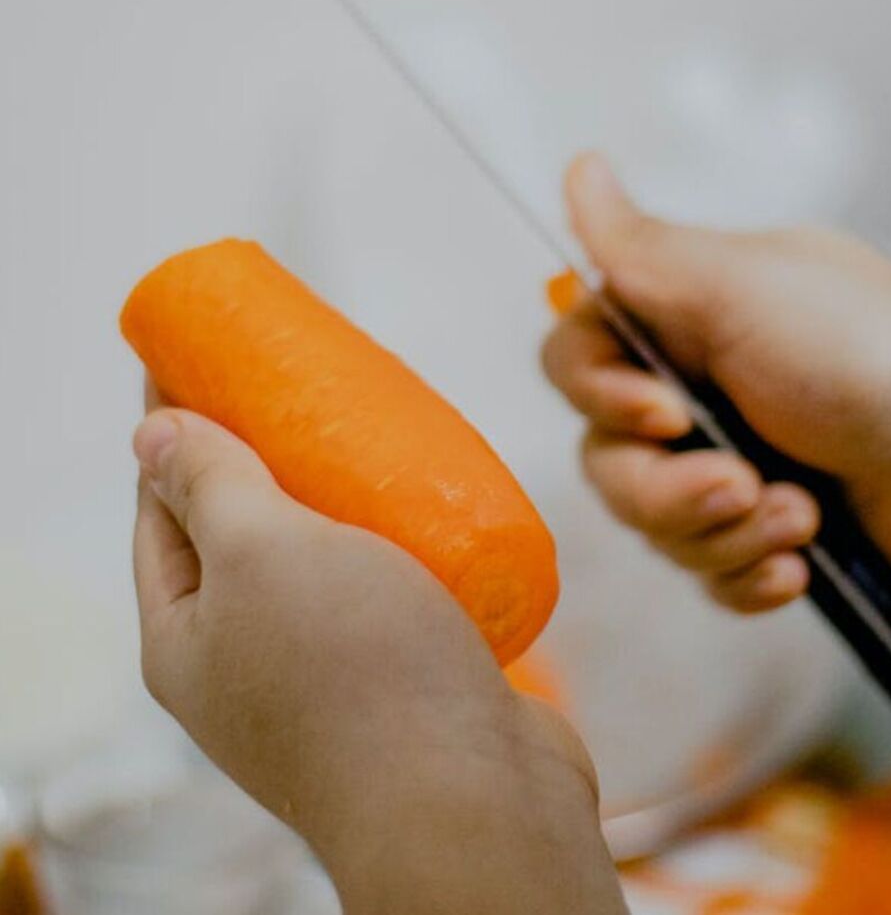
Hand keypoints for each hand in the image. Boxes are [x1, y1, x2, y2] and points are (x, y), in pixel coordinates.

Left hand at [130, 400, 624, 914]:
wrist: (472, 801)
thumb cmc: (356, 679)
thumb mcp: (262, 553)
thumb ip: (210, 485)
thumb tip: (151, 432)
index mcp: (185, 641)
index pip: (160, 512)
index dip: (177, 428)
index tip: (206, 355)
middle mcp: (249, 669)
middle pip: (246, 540)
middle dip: (271, 458)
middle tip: (308, 383)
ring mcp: (334, 686)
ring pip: (331, 571)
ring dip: (351, 506)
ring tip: (382, 439)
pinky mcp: (413, 692)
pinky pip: (400, 602)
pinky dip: (412, 553)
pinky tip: (443, 518)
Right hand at [541, 154, 890, 611]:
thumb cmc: (875, 357)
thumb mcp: (747, 288)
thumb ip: (644, 247)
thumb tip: (579, 169)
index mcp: (693, 315)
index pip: (579, 356)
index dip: (603, 394)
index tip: (667, 412)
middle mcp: (708, 387)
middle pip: (608, 458)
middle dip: (671, 488)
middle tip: (743, 483)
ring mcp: (739, 463)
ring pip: (659, 525)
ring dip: (725, 532)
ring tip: (802, 513)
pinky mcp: (773, 532)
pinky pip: (712, 574)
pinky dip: (752, 573)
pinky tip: (802, 563)